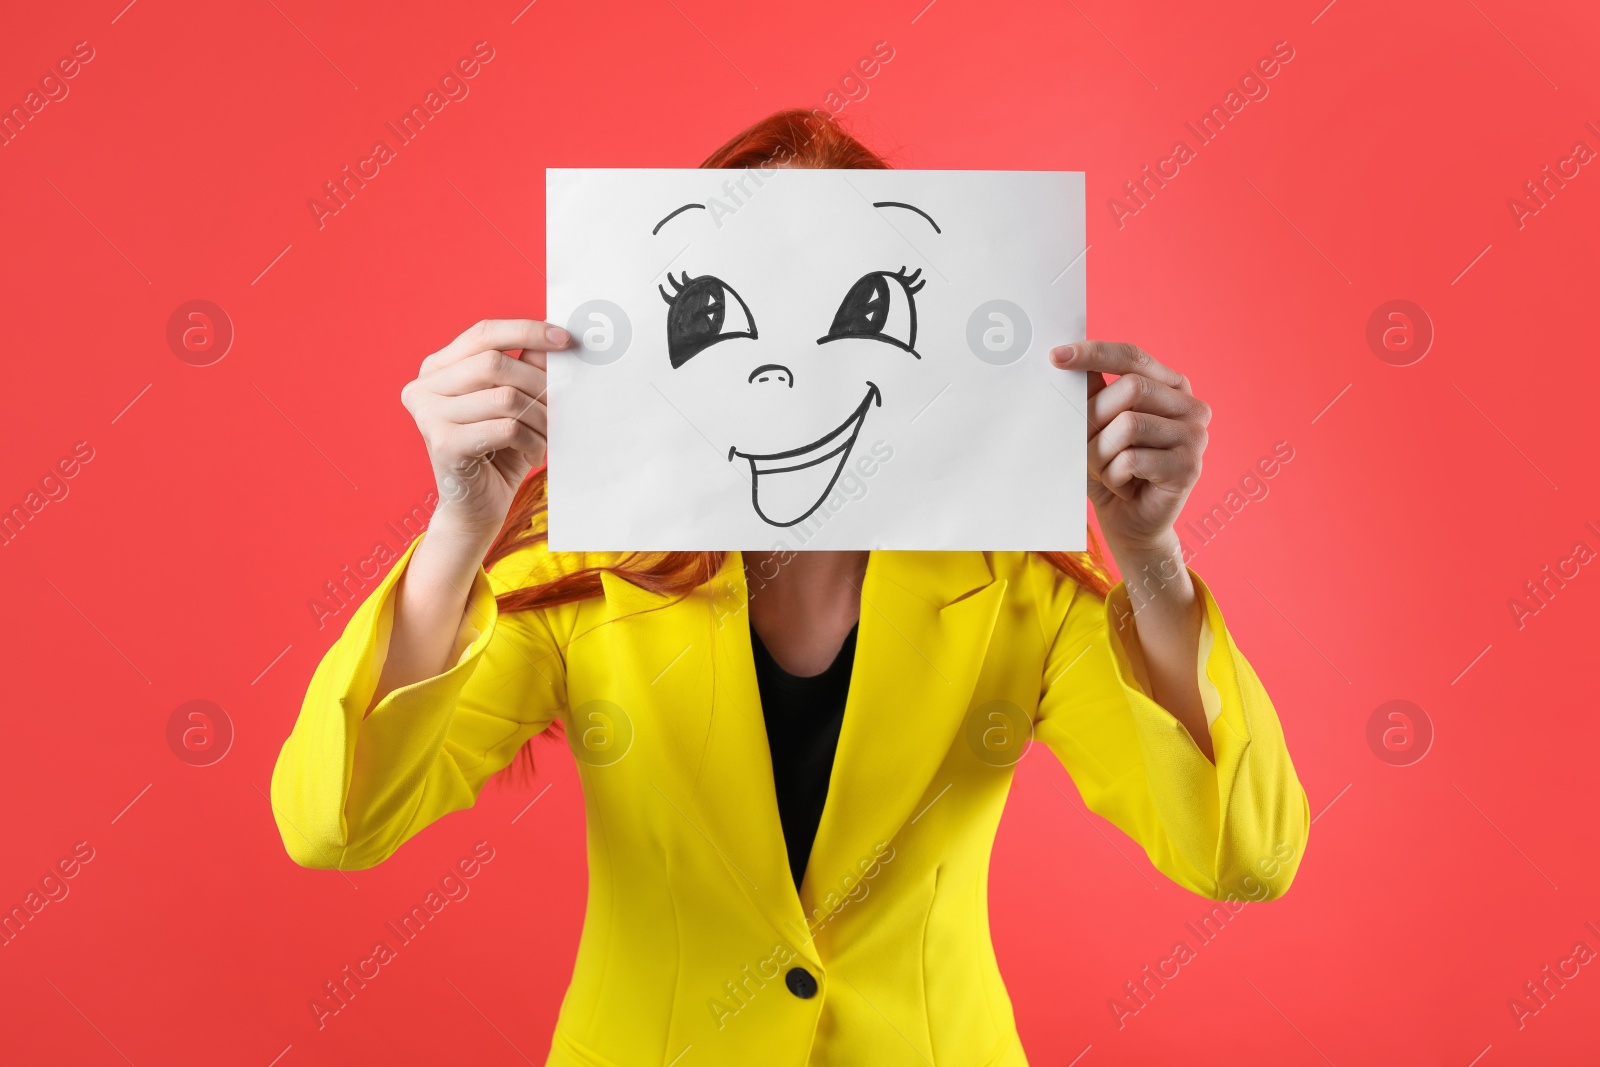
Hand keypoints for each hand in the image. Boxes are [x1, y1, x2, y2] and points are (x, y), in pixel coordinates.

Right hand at [401, 319, 568, 538]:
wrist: (476, 508)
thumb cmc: (497, 451)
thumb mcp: (514, 403)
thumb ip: (527, 368)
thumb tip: (557, 338)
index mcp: (437, 368)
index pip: (484, 333)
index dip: (527, 331)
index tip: (566, 339)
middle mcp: (424, 386)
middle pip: (495, 363)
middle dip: (538, 383)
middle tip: (560, 406)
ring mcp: (429, 415)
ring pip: (505, 397)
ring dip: (540, 418)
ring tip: (547, 436)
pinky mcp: (444, 444)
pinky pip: (506, 428)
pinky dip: (532, 441)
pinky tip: (534, 455)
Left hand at [1049, 340, 1210, 557]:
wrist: (1130, 523)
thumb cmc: (1113, 470)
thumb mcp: (1097, 427)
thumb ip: (1093, 392)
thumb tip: (1066, 355)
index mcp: (1171, 386)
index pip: (1131, 356)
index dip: (1094, 353)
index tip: (1055, 356)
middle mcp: (1190, 406)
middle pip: (1130, 388)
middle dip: (1094, 418)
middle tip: (1085, 447)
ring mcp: (1195, 436)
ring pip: (1128, 425)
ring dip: (1101, 452)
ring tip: (1106, 470)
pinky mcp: (1188, 467)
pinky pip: (1132, 459)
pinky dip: (1113, 475)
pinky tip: (1122, 485)